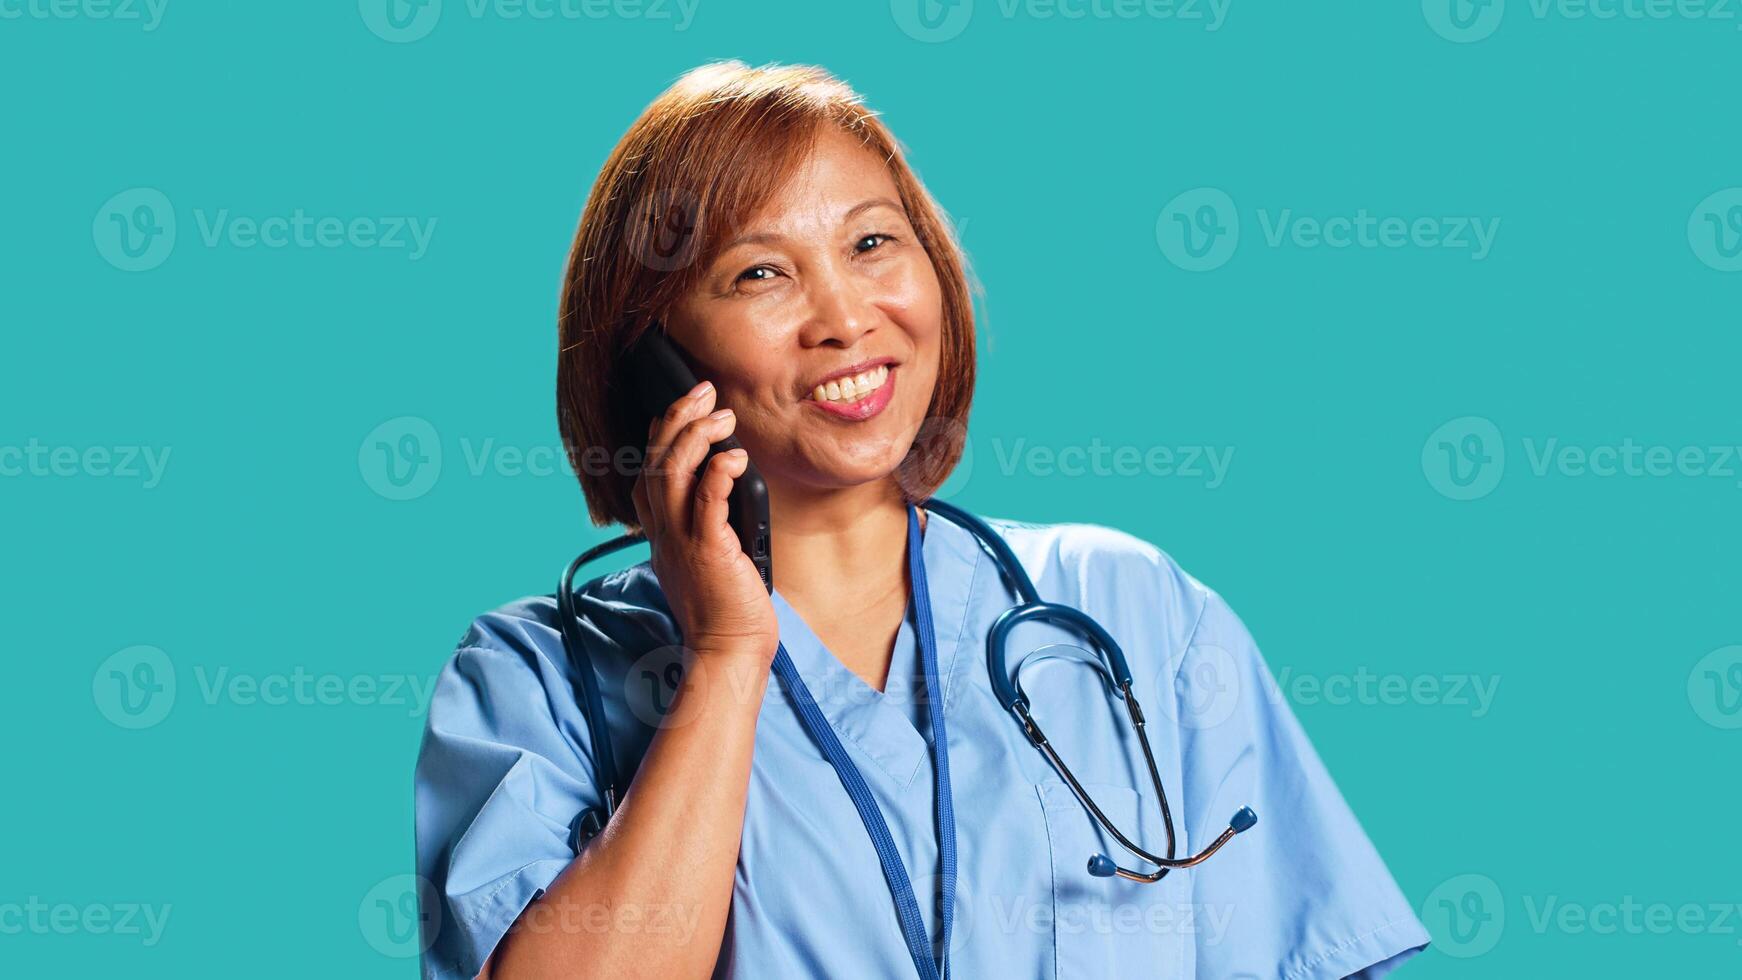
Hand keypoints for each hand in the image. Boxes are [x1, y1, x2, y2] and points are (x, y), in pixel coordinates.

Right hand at [631, 380, 778, 665]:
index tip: (678, 410)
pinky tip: (734, 455)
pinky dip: (718, 471)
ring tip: (722, 413)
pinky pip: (707, 499)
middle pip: (655, 460)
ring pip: (673, 471)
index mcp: (660, 535)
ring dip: (696, 434)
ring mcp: (681, 540)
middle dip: (677, 418)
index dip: (658, 436)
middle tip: (702, 391)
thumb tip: (725, 496)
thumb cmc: (726, 611)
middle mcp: (663, 533)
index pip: (646, 474)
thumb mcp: (706, 561)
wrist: (727, 652)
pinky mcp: (708, 550)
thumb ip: (705, 528)